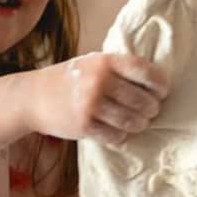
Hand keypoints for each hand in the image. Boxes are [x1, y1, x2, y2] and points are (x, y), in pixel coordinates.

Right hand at [26, 51, 167, 147]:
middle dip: (152, 108)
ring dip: (140, 124)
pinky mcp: (84, 126)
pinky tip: (119, 130)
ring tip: (139, 122)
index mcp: (106, 61)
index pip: (146, 72)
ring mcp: (91, 105)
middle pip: (143, 101)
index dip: (160, 84)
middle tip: (151, 110)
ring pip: (133, 121)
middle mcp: (100, 81)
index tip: (162, 91)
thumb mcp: (94, 62)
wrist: (33, 97)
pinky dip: (122, 135)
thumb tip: (156, 81)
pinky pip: (116, 136)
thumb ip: (119, 68)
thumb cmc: (71, 78)